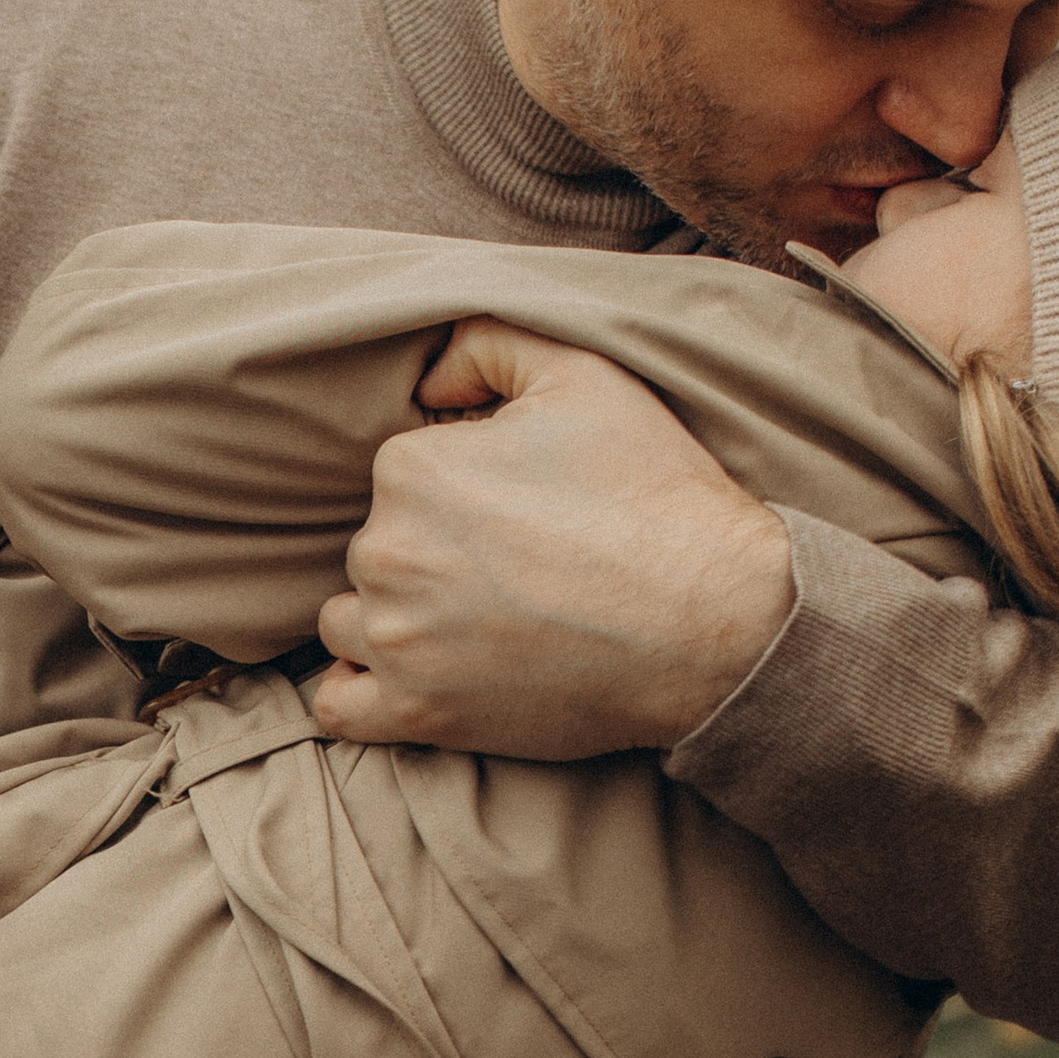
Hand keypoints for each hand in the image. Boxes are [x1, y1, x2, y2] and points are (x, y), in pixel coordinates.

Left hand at [309, 319, 795, 757]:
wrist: (720, 621)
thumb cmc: (657, 496)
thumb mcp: (584, 374)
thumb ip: (486, 343)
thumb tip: (427, 385)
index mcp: (412, 467)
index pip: (402, 476)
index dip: (461, 488)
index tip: (521, 510)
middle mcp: (388, 551)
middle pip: (379, 547)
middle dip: (431, 554)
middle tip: (515, 571)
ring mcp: (398, 639)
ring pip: (354, 619)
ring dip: (398, 620)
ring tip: (478, 624)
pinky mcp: (418, 714)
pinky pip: (338, 705)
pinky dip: (364, 690)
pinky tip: (414, 674)